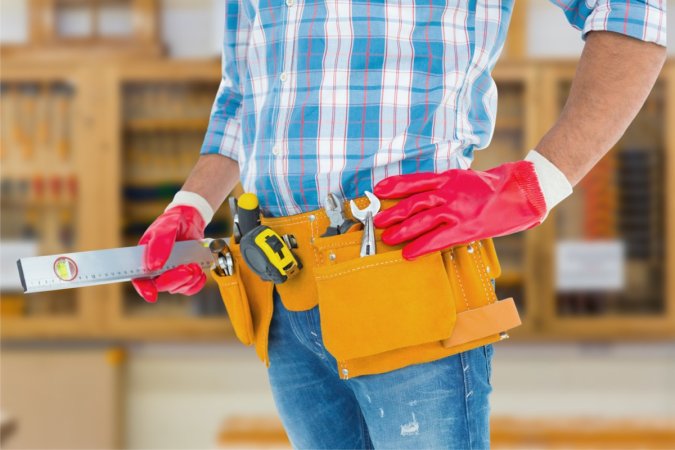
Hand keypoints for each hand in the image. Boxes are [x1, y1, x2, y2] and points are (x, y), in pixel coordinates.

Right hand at [131, 205, 207, 301]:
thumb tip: (153, 266)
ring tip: (195, 265)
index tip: (151, 295)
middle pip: (160, 285)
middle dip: (174, 280)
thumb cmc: (172, 223)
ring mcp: (170, 274)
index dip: (143, 289)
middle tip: (188, 268)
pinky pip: (189, 288)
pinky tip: (200, 274)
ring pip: (177, 288)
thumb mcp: (164, 228)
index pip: (140, 279)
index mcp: (144, 259)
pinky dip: (196, 284)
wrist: (189, 221)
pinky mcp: (184, 276)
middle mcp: (156, 270)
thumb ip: (159, 244)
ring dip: (188, 280)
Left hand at [373, 161, 547, 259]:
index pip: (415, 180)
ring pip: (422, 219)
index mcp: (449, 177)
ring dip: (402, 230)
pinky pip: (438, 238)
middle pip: (414, 201)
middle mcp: (450, 191)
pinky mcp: (466, 227)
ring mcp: (457, 209)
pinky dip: (421, 246)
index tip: (378, 190)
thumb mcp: (466, 179)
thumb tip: (425, 197)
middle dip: (393, 213)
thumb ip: (446, 186)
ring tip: (387, 238)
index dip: (394, 185)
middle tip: (378, 220)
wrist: (523, 191)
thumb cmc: (494, 187)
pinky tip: (409, 253)